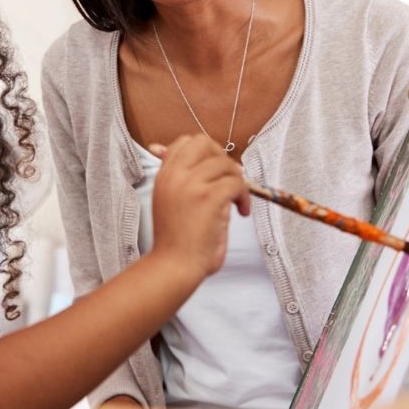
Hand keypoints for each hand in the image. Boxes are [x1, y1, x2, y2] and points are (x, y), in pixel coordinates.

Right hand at [148, 135, 249, 282]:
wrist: (174, 265)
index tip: (213, 174)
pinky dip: (245, 198)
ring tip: (235, 202)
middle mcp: (174, 175)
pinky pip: (237, 183)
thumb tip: (174, 154)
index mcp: (164, 175)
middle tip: (227, 183)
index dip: (206, 153)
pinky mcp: (208, 197)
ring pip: (225, 164)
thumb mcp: (168, 200)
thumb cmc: (175, 240)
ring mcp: (191, 184)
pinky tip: (241, 212)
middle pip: (205, 143)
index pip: (185, 142)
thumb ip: (178, 178)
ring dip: (237, 181)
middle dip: (222, 160)